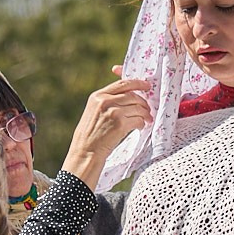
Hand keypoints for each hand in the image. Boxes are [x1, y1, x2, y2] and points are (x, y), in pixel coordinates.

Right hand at [62, 70, 154, 188]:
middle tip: (148, 110)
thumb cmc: (90, 135)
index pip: (122, 83)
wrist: (85, 152)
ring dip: (145, 114)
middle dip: (144, 103)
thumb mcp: (94, 112)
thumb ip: (107, 102)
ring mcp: (113, 112)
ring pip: (138, 108)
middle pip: (133, 96)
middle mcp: (105, 101)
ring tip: (146, 120)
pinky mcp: (120, 124)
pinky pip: (138, 120)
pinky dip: (142, 124)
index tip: (146, 86)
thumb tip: (128, 97)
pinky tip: (139, 127)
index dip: (137, 83)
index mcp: (97, 96)